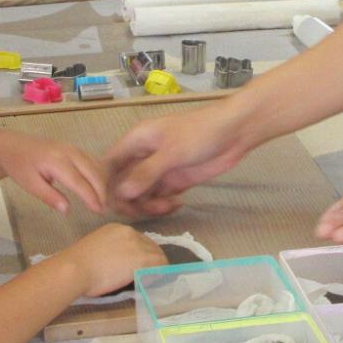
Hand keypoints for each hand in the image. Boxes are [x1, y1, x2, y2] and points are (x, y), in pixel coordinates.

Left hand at [0, 130, 107, 214]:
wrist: (12, 145)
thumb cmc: (19, 166)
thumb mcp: (30, 185)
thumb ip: (49, 197)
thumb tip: (67, 210)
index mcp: (56, 161)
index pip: (80, 182)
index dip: (91, 197)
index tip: (99, 211)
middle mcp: (69, 152)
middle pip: (93, 172)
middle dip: (101, 191)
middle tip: (104, 210)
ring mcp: (73, 148)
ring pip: (95, 166)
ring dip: (102, 183)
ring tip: (103, 201)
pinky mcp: (74, 148)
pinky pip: (91, 161)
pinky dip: (98, 175)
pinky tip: (98, 188)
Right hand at [64, 224, 167, 297]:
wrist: (75, 269)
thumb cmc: (76, 264)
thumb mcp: (94, 251)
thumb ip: (108, 253)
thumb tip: (114, 264)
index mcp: (116, 229)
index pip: (137, 239)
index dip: (140, 253)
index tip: (138, 265)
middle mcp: (129, 232)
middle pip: (150, 246)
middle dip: (151, 260)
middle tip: (148, 274)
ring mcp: (137, 245)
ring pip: (157, 256)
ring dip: (156, 268)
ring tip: (151, 280)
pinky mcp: (143, 259)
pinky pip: (160, 266)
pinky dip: (159, 274)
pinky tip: (153, 282)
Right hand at [106, 102, 248, 217]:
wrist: (235, 131)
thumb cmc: (200, 133)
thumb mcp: (171, 152)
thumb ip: (146, 173)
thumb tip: (121, 193)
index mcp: (136, 142)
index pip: (109, 166)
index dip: (106, 186)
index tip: (113, 204)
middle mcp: (143, 156)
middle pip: (123, 185)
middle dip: (130, 200)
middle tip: (145, 210)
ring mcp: (159, 170)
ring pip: (140, 194)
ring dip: (148, 205)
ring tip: (167, 206)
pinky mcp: (175, 181)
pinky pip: (159, 198)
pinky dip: (163, 205)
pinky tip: (177, 204)